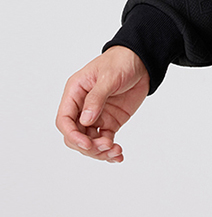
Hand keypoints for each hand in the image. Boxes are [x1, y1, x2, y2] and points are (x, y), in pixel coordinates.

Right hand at [55, 46, 149, 162]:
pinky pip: (105, 140)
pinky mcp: (109, 122)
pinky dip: (110, 151)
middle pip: (75, 135)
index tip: (86, 143)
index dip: (72, 135)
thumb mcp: (108, 77)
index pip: (64, 120)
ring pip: (89, 142)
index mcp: (75, 93)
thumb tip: (85, 120)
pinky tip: (118, 155)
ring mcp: (96, 116)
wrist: (142, 61)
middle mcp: (82, 107)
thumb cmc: (121, 61)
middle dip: (88, 146)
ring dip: (100, 151)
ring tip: (115, 151)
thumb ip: (96, 98)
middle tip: (106, 146)